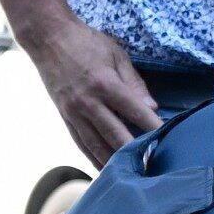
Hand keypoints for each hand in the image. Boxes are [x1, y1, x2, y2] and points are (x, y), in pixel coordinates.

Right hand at [28, 13, 159, 162]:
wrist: (48, 38)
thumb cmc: (86, 42)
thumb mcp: (116, 54)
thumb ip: (134, 82)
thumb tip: (151, 107)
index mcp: (105, 83)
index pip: (134, 111)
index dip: (152, 126)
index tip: (166, 139)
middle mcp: (88, 102)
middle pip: (116, 135)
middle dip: (134, 153)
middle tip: (151, 166)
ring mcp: (74, 112)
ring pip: (96, 145)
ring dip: (114, 162)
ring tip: (130, 176)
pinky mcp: (64, 116)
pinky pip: (80, 143)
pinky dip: (93, 158)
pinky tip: (104, 169)